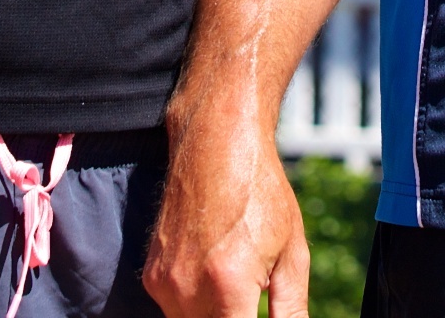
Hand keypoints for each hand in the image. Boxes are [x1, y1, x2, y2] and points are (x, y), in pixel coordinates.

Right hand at [144, 109, 311, 317]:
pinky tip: (215, 270)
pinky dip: (196, 304)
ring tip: (236, 277)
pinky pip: (175, 310)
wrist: (216, 143)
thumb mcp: (292, 253)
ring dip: (215, 315)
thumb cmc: (261, 193)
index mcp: (228, 286)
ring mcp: (164, 284)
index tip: (256, 310)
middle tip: (251, 290)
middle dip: (235, 316)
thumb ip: (290, 310)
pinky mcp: (152, 277)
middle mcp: (188, 290)